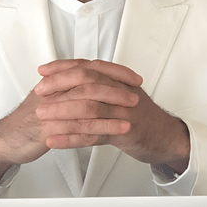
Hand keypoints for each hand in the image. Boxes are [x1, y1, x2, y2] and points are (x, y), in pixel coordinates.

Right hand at [0, 59, 140, 182]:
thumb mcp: (50, 97)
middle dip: (115, 87)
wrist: (7, 138)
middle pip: (89, 82)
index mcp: (57, 81)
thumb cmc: (30, 119)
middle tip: (135, 93)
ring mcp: (51, 109)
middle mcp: (54, 91)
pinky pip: (79, 128)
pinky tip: (115, 131)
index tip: (132, 76)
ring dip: (112, 108)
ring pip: (86, 104)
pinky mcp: (49, 129)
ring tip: (132, 113)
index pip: (89, 68)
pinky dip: (100, 128)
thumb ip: (69, 87)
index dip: (113, 70)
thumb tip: (92, 79)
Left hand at [37, 59, 189, 173]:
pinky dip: (71, 137)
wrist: (166, 135)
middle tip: (39, 91)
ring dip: (61, 111)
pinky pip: (93, 134)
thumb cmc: (142, 115)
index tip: (43, 70)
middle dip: (59, 84)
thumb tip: (74, 76)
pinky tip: (55, 140)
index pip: (86, 66)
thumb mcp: (122, 93)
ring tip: (41, 115)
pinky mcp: (124, 132)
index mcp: (118, 79)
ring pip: (88, 107)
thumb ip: (102, 84)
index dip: (63, 67)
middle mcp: (120, 90)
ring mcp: (123, 111)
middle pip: (86, 81)